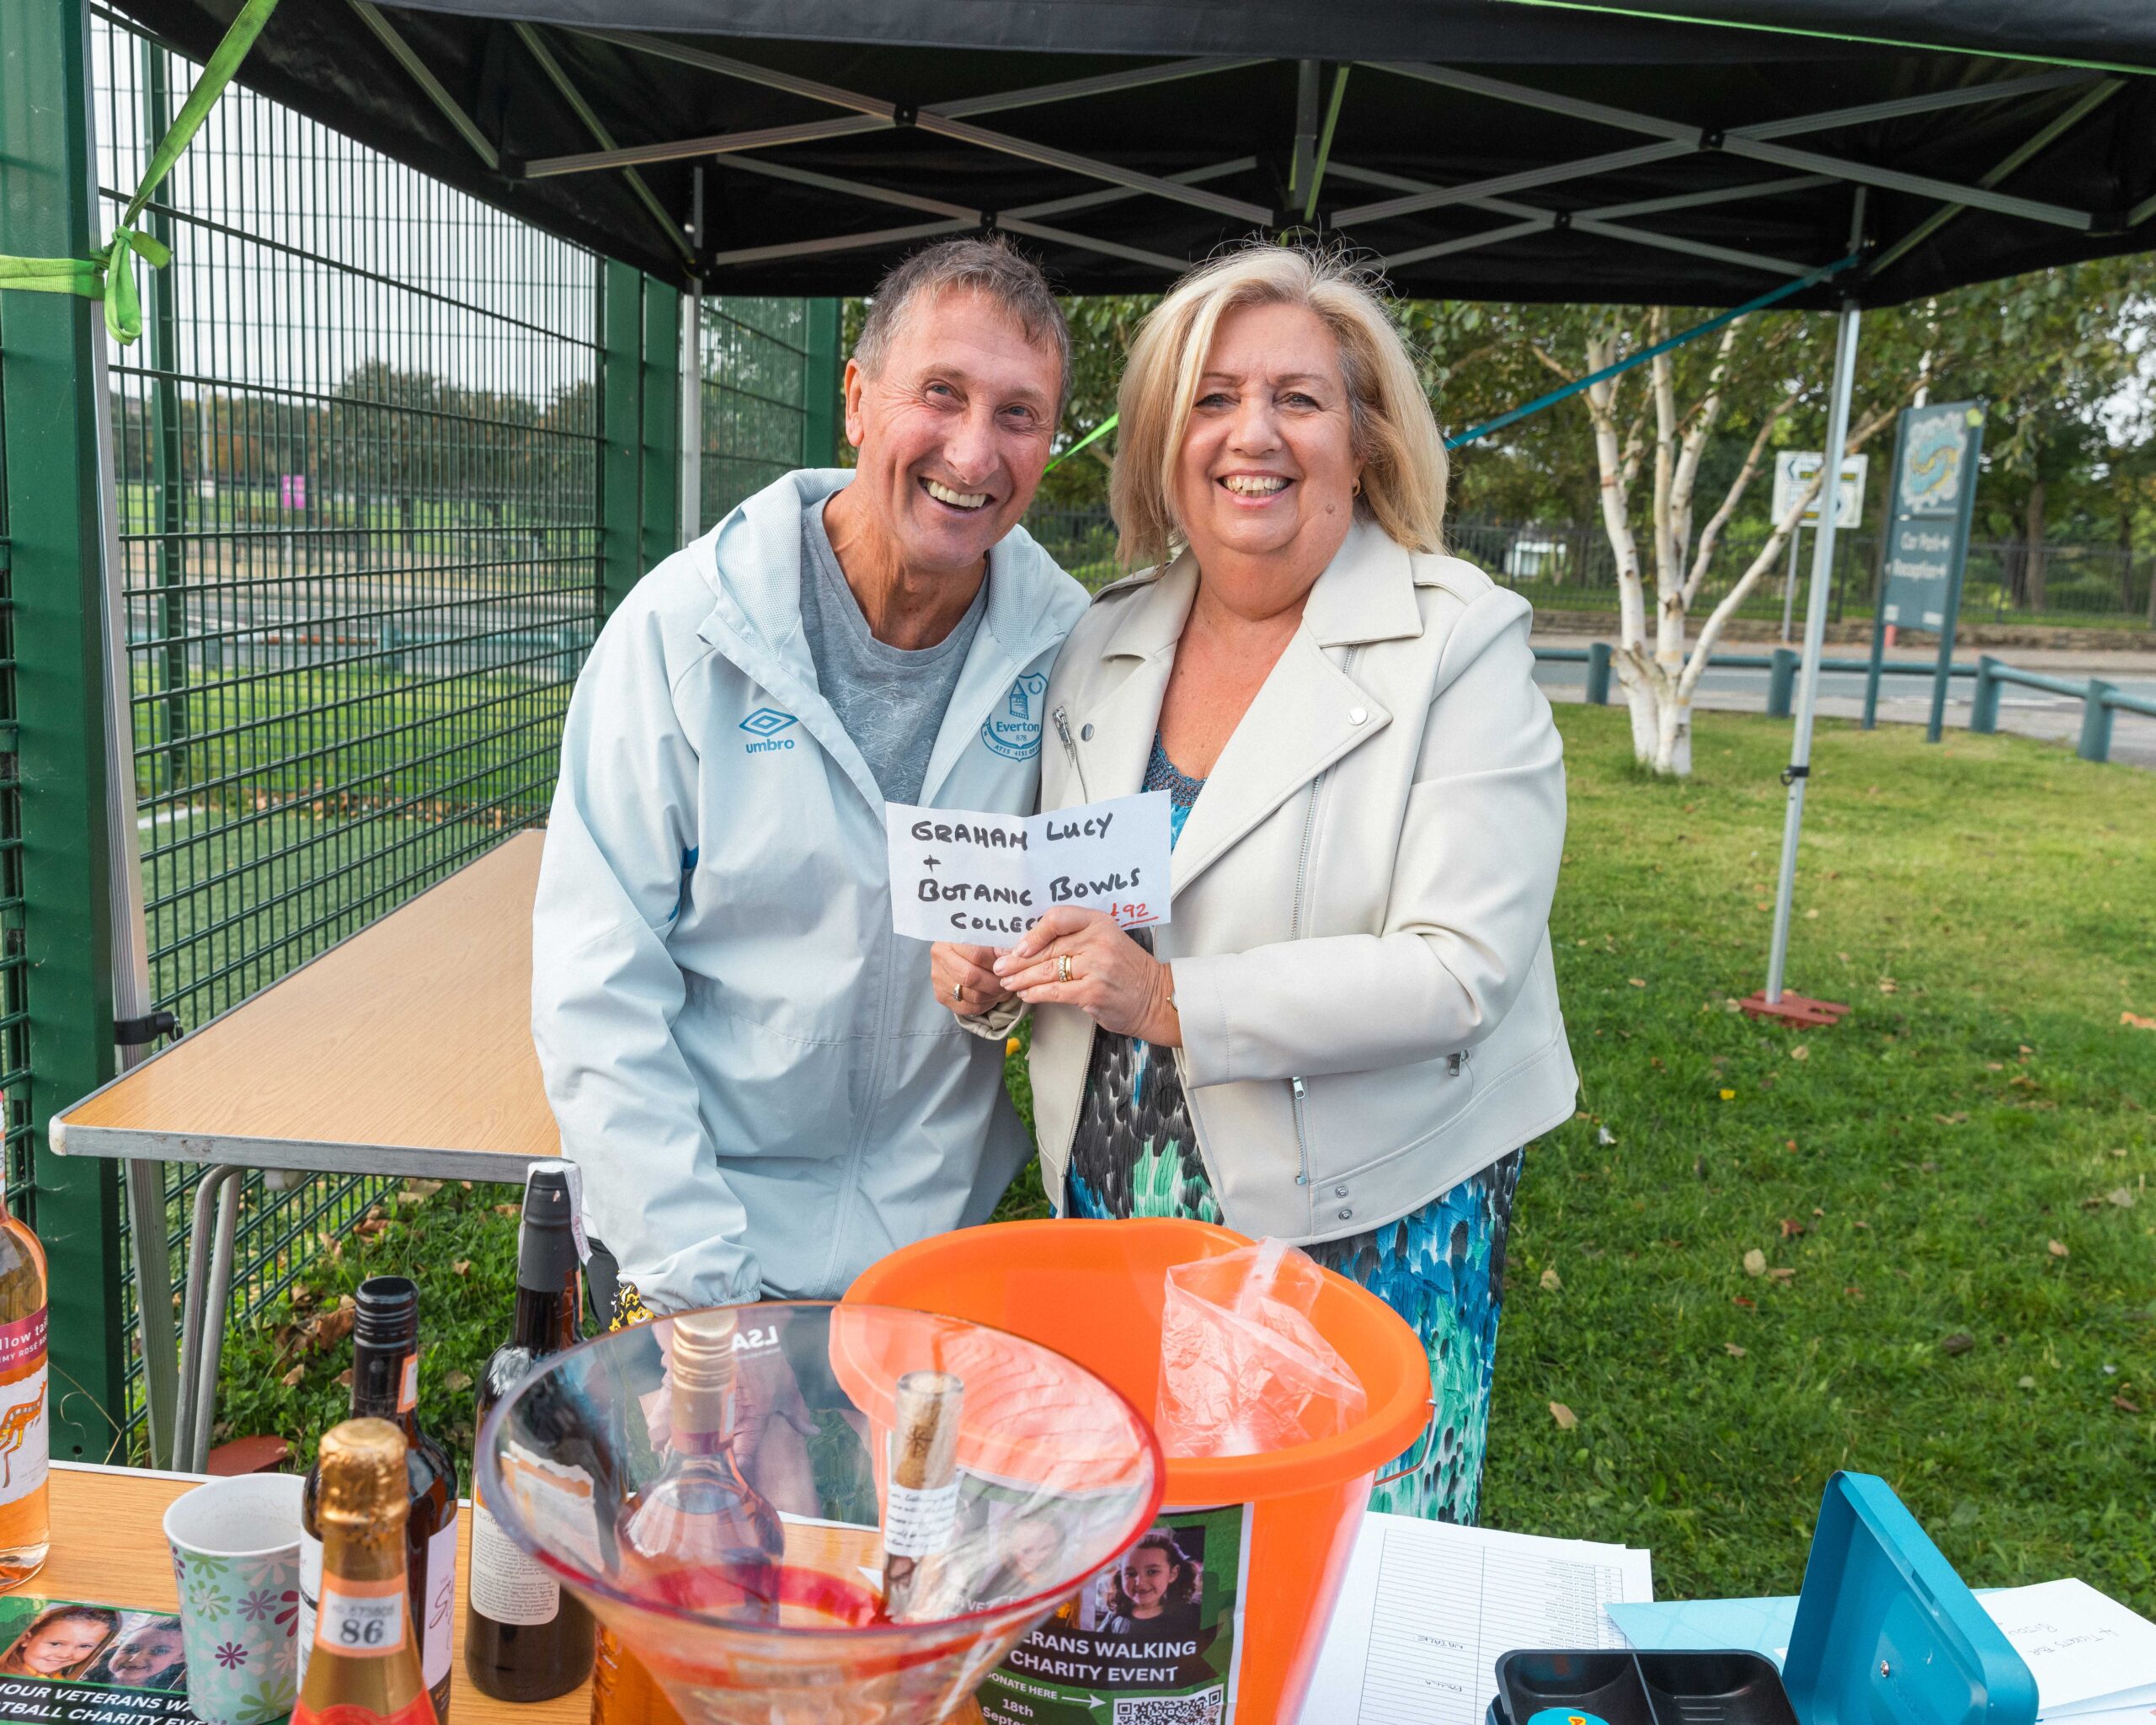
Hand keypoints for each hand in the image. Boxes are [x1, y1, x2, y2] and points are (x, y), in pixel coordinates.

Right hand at [930, 942, 1013, 1017]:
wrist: (957, 952)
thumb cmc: (977, 943)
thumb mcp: (987, 938)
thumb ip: (999, 946)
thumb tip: (1013, 955)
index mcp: (951, 939)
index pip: (976, 954)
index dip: (998, 962)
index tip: (1012, 965)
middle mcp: (940, 958)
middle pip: (971, 977)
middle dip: (995, 983)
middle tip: (1008, 982)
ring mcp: (938, 978)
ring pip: (971, 995)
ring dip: (991, 995)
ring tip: (1001, 989)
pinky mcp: (941, 995)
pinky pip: (966, 1008)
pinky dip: (983, 1005)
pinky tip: (991, 997)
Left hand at [993, 907, 1178, 1044]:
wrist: (1154, 998)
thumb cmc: (1125, 970)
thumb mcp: (1106, 941)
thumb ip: (1075, 938)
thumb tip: (1030, 944)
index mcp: (1099, 922)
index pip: (1058, 917)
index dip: (1033, 932)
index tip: (1018, 946)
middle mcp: (1098, 941)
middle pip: (1048, 948)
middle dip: (1018, 960)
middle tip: (1000, 966)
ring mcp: (1096, 967)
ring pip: (1047, 970)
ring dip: (1021, 978)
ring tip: (1008, 982)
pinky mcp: (1093, 992)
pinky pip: (1054, 991)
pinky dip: (1035, 994)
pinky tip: (1025, 994)